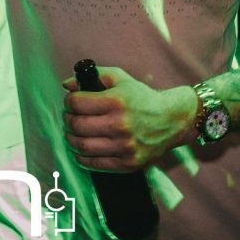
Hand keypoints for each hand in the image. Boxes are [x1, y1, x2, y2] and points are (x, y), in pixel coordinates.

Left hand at [61, 67, 197, 171]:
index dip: (68, 102)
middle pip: (76, 125)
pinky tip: (81, 149)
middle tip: (69, 117)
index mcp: (116, 101)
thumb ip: (94, 76)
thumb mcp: (121, 79)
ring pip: (82, 146)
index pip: (76, 103)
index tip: (70, 102)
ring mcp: (124, 147)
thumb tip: (67, 85)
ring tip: (73, 133)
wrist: (172, 121)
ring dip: (71, 139)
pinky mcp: (127, 164)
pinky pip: (94, 164)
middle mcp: (120, 125)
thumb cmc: (143, 99)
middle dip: (67, 120)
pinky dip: (81, 157)